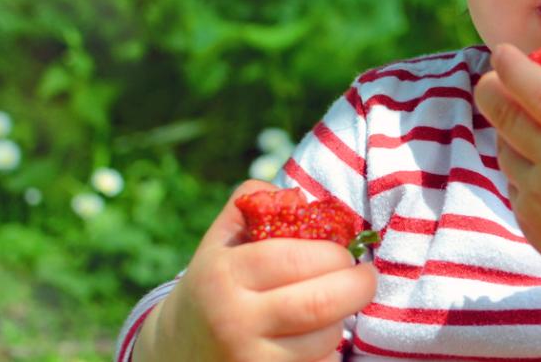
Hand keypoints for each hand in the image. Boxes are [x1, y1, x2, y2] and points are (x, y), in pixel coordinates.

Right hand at [134, 180, 376, 361]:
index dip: (334, 253)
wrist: (175, 350)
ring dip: (342, 319)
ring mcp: (249, 361)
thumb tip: (302, 196)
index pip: (295, 259)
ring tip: (333, 307)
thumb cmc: (214, 283)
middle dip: (357, 286)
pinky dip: (329, 351)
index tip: (347, 252)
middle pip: (319, 303)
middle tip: (365, 277)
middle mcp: (233, 322)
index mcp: (223, 275)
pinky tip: (316, 338)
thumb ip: (257, 203)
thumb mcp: (221, 239)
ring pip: (325, 338)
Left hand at [474, 44, 540, 297]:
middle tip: (492, 78)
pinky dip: (520, 165)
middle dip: (493, 90)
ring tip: (527, 121)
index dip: (515, 68)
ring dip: (506, 128)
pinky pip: (513, 180)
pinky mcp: (530, 222)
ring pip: (505, 148)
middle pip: (508, 115)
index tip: (503, 52)